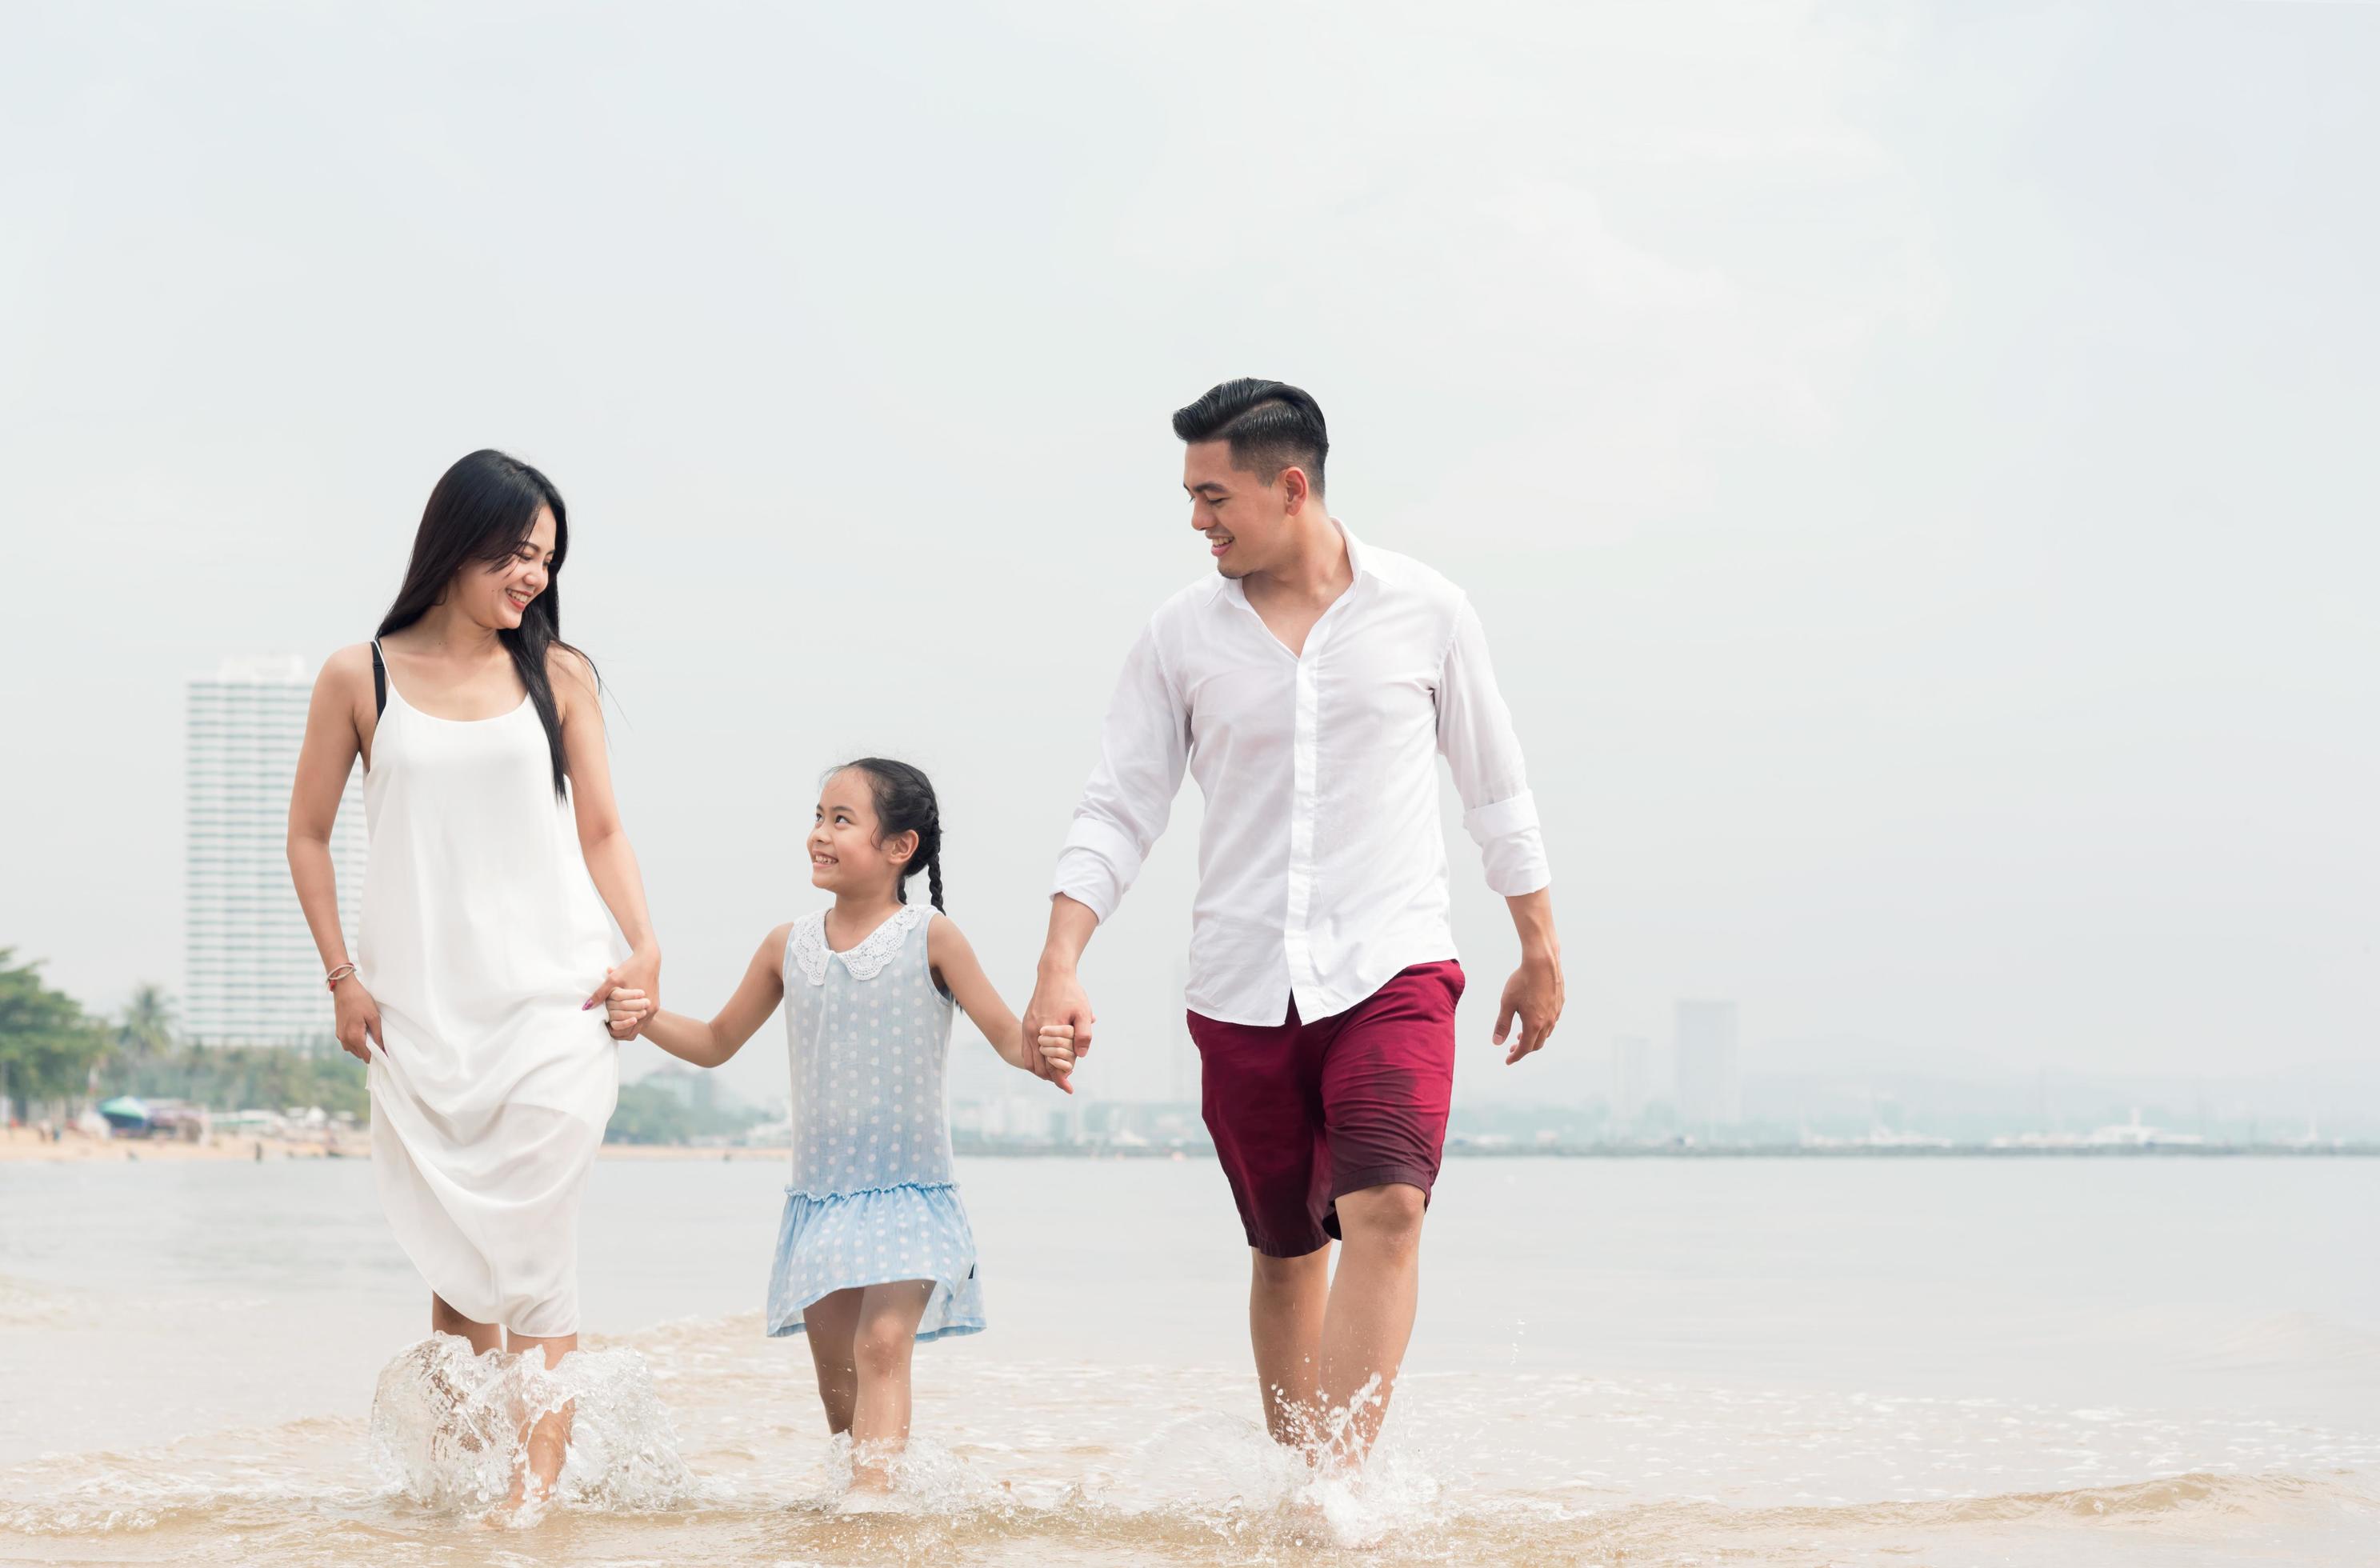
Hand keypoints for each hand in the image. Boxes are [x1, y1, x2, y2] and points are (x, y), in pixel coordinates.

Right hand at [333, 975, 383, 1062]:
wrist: (344, 989)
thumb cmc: (360, 1000)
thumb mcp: (374, 1017)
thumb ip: (378, 1034)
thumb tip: (382, 1048)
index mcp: (354, 1037)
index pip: (366, 1056)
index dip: (377, 1057)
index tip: (386, 1055)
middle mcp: (344, 1039)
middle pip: (360, 1054)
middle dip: (370, 1052)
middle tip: (380, 1043)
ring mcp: (340, 1036)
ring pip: (353, 1049)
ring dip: (362, 1047)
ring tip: (371, 1036)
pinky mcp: (338, 1031)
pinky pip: (348, 1043)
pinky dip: (356, 1042)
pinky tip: (363, 1032)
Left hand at [588, 947, 659, 1035]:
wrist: (649, 958)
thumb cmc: (631, 968)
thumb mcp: (613, 980)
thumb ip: (600, 994)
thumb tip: (586, 1007)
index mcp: (642, 1007)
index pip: (626, 1031)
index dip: (613, 1032)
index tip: (603, 1028)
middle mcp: (650, 1011)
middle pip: (632, 1033)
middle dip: (618, 1032)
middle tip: (605, 1029)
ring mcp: (654, 1009)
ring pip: (638, 1027)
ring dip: (626, 1027)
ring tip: (612, 1023)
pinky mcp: (655, 1004)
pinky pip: (643, 1020)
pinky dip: (633, 1020)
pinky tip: (623, 1015)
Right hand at [1020, 966, 1094, 1086]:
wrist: (1053, 974)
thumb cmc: (1071, 992)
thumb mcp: (1083, 1012)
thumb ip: (1083, 1034)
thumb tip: (1080, 1056)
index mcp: (1047, 1031)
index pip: (1051, 1064)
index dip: (1060, 1079)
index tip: (1069, 1089)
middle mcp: (1033, 1032)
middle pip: (1038, 1066)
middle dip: (1051, 1077)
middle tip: (1065, 1082)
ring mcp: (1027, 1028)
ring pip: (1029, 1060)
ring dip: (1042, 1070)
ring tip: (1056, 1074)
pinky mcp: (1026, 1024)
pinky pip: (1026, 1050)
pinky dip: (1035, 1060)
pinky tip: (1047, 1059)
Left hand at [1494, 951, 1564, 1064]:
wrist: (1542, 962)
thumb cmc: (1522, 981)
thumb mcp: (1507, 1003)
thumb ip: (1502, 1024)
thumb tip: (1497, 1043)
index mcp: (1534, 1024)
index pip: (1525, 1048)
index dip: (1515, 1056)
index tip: (1508, 1060)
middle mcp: (1548, 1022)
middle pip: (1537, 1044)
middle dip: (1524, 1049)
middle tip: (1512, 1048)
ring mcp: (1556, 1013)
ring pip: (1546, 1033)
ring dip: (1534, 1038)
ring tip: (1522, 1034)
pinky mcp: (1560, 1003)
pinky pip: (1552, 1022)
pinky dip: (1542, 1027)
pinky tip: (1535, 1018)